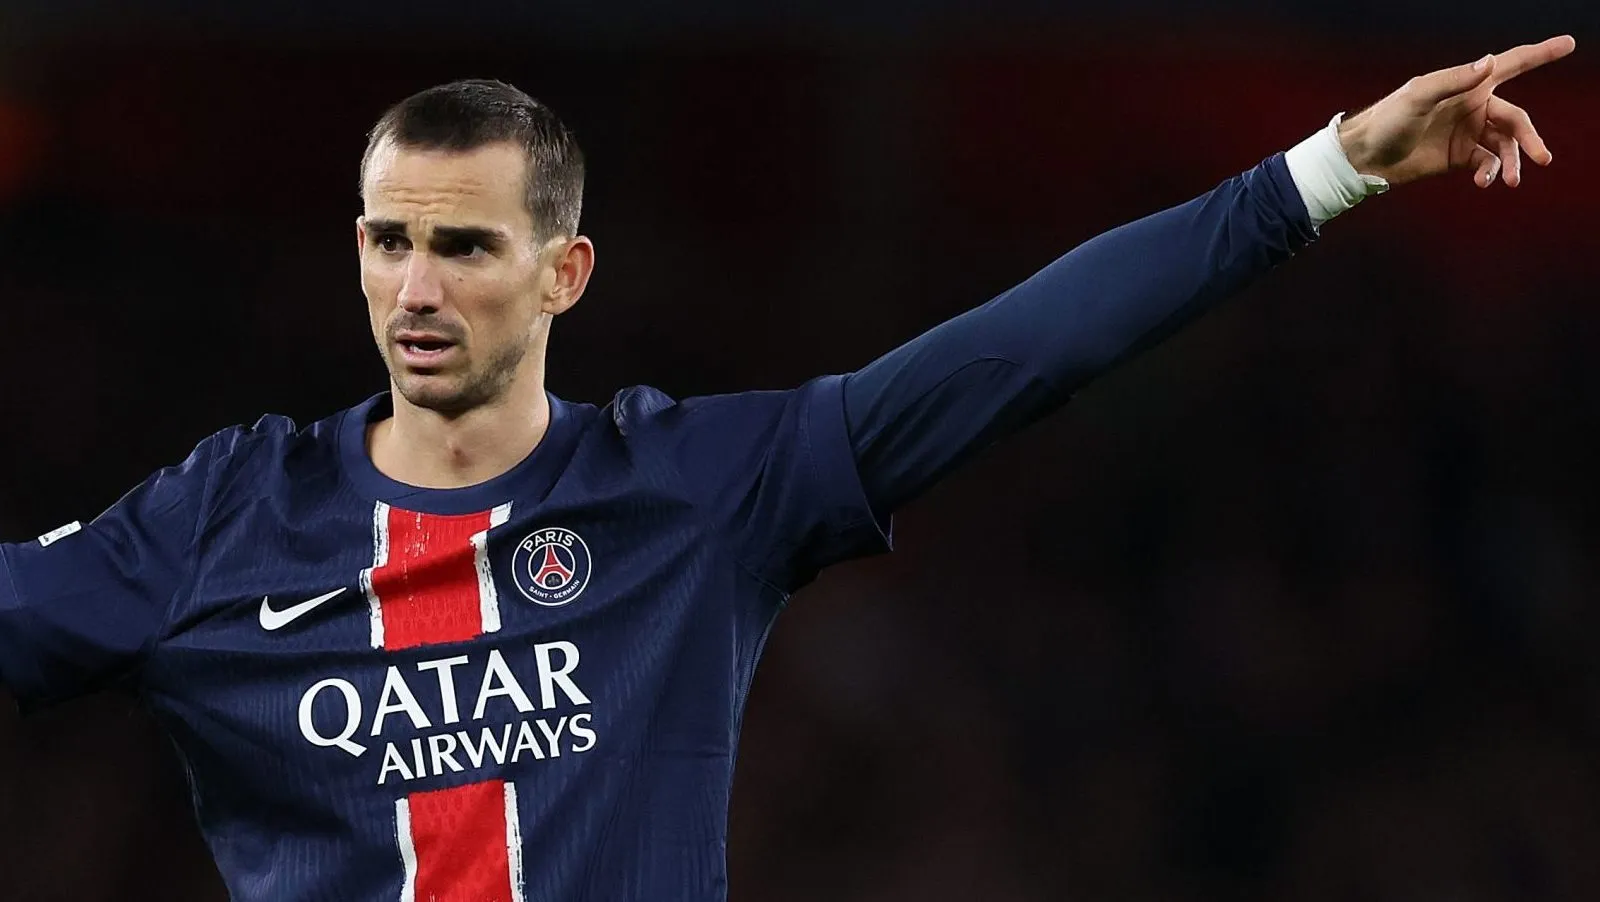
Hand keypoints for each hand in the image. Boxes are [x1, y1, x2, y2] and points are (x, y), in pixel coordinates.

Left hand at [1336, 35, 1575, 187]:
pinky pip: (1487, 163)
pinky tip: (1483, 182)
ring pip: (1504, 145)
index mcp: (1468, 84)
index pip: (1512, 64)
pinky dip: (1490, 173)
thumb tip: (1489, 62)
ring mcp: (1468, 132)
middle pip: (1515, 119)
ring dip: (1511, 162)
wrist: (1366, 156)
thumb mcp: (1418, 96)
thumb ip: (1454, 80)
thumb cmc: (1388, 119)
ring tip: (1512, 181)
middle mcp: (1473, 106)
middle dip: (1529, 138)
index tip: (1569, 44)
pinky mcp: (1460, 157)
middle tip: (1542, 158)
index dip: (1541, 54)